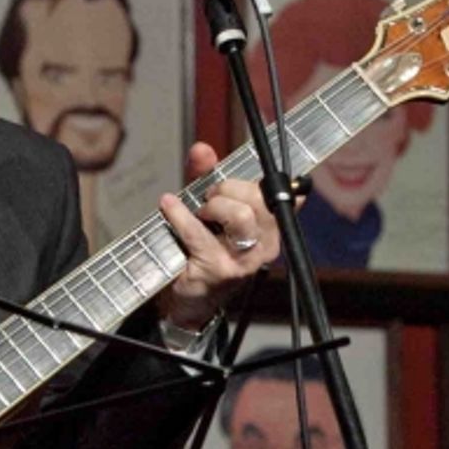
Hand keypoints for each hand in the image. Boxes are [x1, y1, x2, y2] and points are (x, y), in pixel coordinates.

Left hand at [157, 141, 281, 330]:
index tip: (241, 175)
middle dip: (229, 189)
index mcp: (272, 227)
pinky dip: (180, 215)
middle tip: (210, 197)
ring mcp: (244, 260)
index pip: (280, 192)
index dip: (261, 178)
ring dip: (214, 205)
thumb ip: (206, 177)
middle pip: (258, 200)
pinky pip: (200, 234)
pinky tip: (168, 207)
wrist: (188, 299)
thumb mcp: (208, 209)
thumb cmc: (202, 249)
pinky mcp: (219, 270)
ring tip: (200, 211)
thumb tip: (202, 149)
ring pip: (241, 215)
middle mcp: (265, 245)